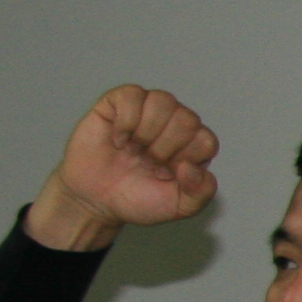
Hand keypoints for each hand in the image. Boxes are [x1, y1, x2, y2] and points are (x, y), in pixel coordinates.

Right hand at [28, 85, 218, 253]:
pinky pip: (133, 94)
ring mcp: (148, 110)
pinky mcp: (119, 102)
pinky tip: (118, 140)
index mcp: (194, 146)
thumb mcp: (179, 207)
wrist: (95, 199)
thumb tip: (192, 166)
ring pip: (163, 101)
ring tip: (132, 151)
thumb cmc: (138, 199)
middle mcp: (175, 124)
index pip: (206, 140)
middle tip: (146, 164)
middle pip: (187, 120)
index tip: (164, 175)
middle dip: (164, 148)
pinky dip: (126, 121)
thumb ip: (201, 192)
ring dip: (146, 133)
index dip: (184, 160)